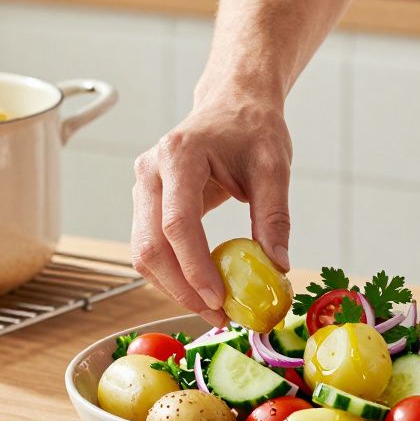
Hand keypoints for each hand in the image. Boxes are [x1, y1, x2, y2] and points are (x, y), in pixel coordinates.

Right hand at [131, 100, 292, 327]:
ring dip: (174, 287)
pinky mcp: (145, 202)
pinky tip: (201, 289)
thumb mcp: (274, 167)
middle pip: (150, 244)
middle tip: (218, 316)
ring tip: (213, 309)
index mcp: (179, 155)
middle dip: (181, 288)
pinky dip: (172, 275)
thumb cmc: (252, 128)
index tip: (218, 300)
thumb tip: (276, 266)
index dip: (194, 267)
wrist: (232, 104)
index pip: (177, 222)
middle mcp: (150, 171)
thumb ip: (274, 216)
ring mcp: (142, 187)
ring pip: (143, 252)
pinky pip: (150, 247)